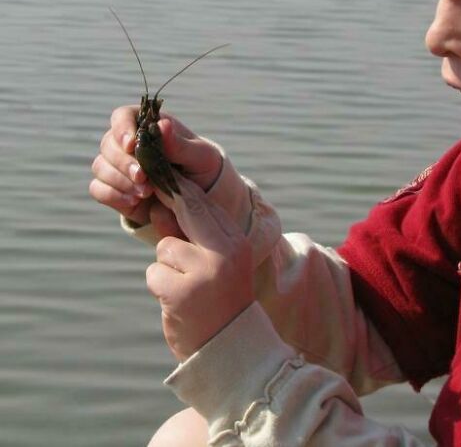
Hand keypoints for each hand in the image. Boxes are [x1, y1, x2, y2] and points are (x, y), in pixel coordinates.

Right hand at [89, 105, 247, 239]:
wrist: (200, 197)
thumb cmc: (201, 167)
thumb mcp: (200, 155)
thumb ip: (180, 144)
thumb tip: (162, 125)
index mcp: (148, 125)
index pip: (123, 116)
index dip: (122, 128)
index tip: (131, 144)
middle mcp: (128, 143)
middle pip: (108, 144)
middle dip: (123, 162)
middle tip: (143, 176)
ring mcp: (118, 166)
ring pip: (100, 166)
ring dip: (119, 180)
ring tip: (146, 192)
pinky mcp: (115, 189)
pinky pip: (98, 189)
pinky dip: (113, 195)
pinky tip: (134, 201)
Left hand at [146, 175, 253, 360]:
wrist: (230, 347)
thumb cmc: (220, 300)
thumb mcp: (213, 263)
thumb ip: (188, 235)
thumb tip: (158, 207)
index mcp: (236, 242)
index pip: (205, 205)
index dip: (180, 191)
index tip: (162, 182)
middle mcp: (224, 252)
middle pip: (186, 213)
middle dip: (168, 207)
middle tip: (155, 203)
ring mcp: (204, 272)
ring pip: (165, 247)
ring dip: (166, 266)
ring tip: (184, 287)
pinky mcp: (182, 292)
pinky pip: (155, 273)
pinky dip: (160, 286)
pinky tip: (176, 300)